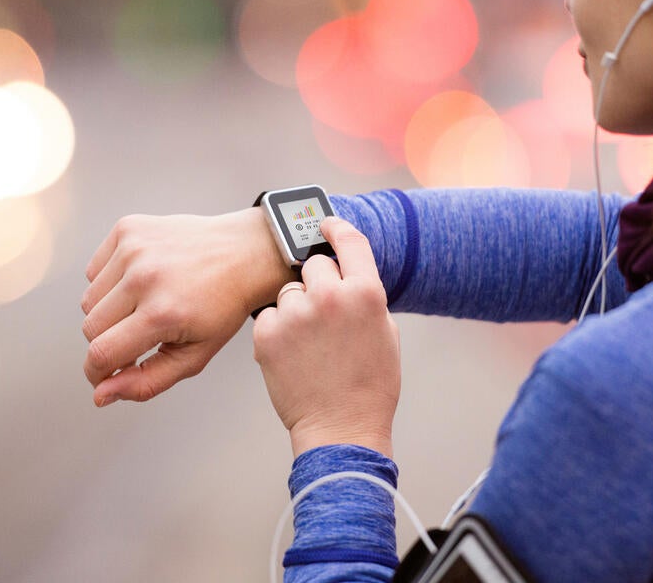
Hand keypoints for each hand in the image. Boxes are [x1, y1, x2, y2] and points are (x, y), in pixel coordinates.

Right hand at [82, 208, 295, 405]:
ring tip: (143, 306)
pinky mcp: (127, 228)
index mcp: (162, 313)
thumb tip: (101, 394)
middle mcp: (144, 277)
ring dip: (108, 312)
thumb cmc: (222, 307)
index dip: (96, 373)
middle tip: (138, 338)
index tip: (103, 376)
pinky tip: (141, 281)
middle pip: (91, 328)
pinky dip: (110, 282)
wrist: (243, 253)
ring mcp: (133, 248)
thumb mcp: (194, 356)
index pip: (101, 354)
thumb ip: (146, 382)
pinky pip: (95, 270)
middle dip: (107, 342)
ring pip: (88, 300)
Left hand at [253, 217, 400, 458]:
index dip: (336, 227)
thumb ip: (364, 296)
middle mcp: (331, 296)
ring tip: (311, 344)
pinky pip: (269, 315)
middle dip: (317, 283)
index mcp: (367, 293)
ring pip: (288, 291)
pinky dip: (278, 330)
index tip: (326, 223)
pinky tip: (294, 355)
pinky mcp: (268, 333)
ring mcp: (297, 314)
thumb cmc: (369, 386)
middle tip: (324, 316)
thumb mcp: (384, 332)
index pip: (350, 240)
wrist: (341, 428)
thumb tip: (345, 272)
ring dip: (296, 308)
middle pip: (313, 265)